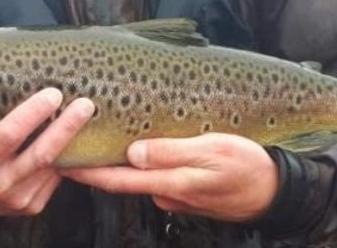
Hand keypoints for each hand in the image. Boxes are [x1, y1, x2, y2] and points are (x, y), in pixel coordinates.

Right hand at [0, 88, 94, 215]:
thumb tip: (24, 88)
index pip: (8, 135)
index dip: (32, 114)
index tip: (52, 94)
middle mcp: (1, 184)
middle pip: (42, 154)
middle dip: (66, 127)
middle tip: (85, 105)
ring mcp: (19, 198)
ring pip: (53, 166)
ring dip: (70, 141)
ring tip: (84, 116)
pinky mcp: (33, 205)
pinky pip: (54, 178)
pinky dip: (64, 158)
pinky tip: (70, 141)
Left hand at [61, 133, 278, 221]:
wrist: (275, 191)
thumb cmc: (247, 166)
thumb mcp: (212, 151)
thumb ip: (172, 152)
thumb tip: (134, 153)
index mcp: (170, 183)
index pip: (118, 180)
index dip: (87, 172)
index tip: (60, 161)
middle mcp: (167, 193)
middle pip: (122, 180)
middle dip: (93, 167)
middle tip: (66, 147)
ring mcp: (175, 195)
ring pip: (139, 178)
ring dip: (116, 164)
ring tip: (94, 140)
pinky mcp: (184, 191)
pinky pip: (155, 178)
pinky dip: (141, 165)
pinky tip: (135, 149)